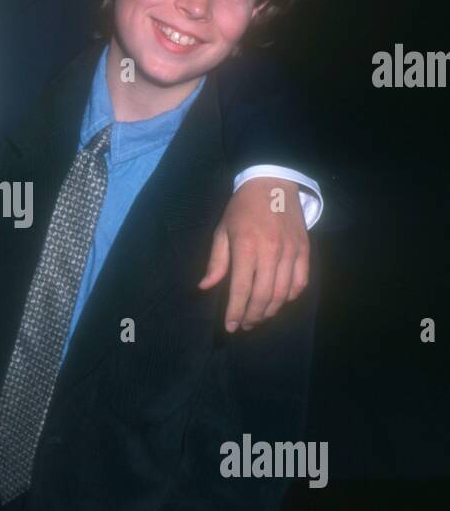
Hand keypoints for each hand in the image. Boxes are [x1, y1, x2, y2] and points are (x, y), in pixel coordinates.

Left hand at [199, 178, 308, 331]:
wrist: (273, 184)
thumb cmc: (242, 208)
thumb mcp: (223, 230)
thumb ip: (216, 261)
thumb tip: (205, 287)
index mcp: (246, 246)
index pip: (242, 289)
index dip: (235, 312)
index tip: (230, 326)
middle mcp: (271, 251)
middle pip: (264, 296)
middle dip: (252, 316)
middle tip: (244, 325)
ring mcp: (291, 251)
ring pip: (283, 293)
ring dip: (270, 311)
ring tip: (258, 318)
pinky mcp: (305, 250)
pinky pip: (300, 282)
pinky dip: (290, 297)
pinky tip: (279, 301)